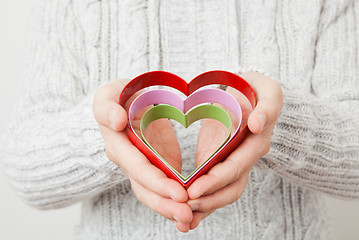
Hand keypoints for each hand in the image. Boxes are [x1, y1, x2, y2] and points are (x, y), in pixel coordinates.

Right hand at [92, 79, 192, 231]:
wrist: (127, 104)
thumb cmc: (120, 96)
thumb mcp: (108, 94)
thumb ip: (107, 107)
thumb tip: (116, 121)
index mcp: (118, 144)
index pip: (137, 167)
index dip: (157, 181)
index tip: (179, 192)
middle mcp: (128, 161)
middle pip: (145, 188)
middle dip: (165, 203)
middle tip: (187, 215)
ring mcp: (140, 168)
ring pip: (152, 194)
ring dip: (169, 209)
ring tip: (189, 219)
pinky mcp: (154, 169)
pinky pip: (161, 190)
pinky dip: (173, 203)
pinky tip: (189, 214)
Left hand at [187, 71, 282, 228]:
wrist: (248, 95)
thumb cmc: (254, 89)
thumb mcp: (267, 89)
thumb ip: (268, 106)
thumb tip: (258, 125)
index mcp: (257, 141)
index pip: (237, 165)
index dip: (217, 179)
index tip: (194, 189)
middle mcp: (247, 157)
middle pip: (231, 187)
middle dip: (208, 199)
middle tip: (183, 207)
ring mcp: (237, 164)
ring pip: (224, 193)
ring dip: (205, 208)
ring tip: (182, 219)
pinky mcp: (225, 166)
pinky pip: (217, 189)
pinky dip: (204, 205)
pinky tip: (187, 218)